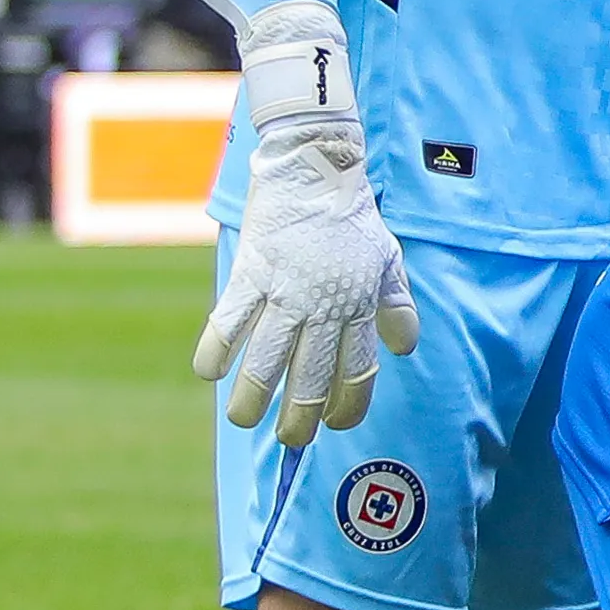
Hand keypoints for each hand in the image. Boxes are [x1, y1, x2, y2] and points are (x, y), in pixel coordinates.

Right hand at [191, 0, 415, 444]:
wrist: (317, 167)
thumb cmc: (353, 218)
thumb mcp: (390, 261)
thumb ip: (397, 307)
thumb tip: (403, 350)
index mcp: (360, 307)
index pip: (359, 371)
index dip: (349, 404)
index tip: (337, 425)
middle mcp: (325, 307)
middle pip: (312, 375)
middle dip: (301, 415)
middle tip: (290, 441)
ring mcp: (286, 292)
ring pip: (267, 358)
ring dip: (253, 395)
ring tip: (243, 421)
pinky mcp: (252, 272)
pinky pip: (229, 319)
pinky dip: (215, 348)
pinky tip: (206, 372)